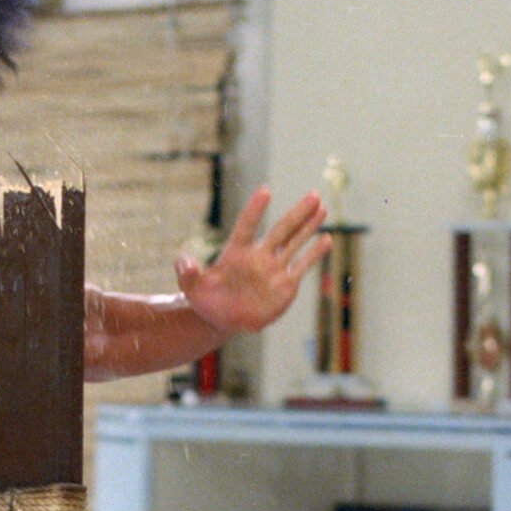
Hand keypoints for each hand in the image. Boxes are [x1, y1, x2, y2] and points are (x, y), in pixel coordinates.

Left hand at [175, 187, 331, 333]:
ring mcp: (273, 270)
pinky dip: (314, 253)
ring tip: (322, 207)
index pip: (247, 226)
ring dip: (309, 226)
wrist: (222, 319)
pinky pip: (302, 266)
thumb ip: (187, 273)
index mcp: (236, 253)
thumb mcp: (191, 287)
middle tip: (313, 195)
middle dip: (298, 213)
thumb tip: (183, 260)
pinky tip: (327, 239)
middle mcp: (258, 257)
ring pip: (295, 243)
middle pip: (281, 230)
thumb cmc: (205, 299)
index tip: (265, 190)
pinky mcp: (284, 285)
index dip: (255, 210)